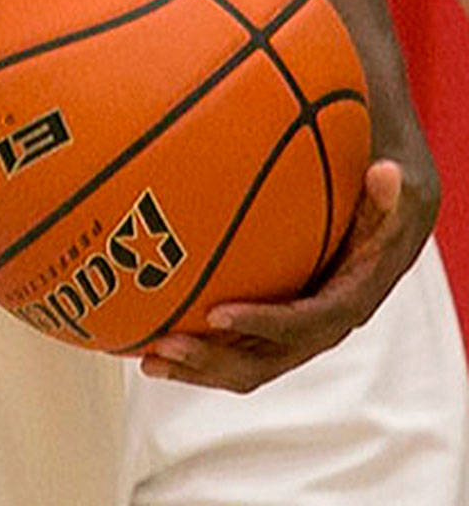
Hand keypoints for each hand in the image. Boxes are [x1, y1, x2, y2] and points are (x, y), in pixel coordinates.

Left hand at [137, 157, 436, 392]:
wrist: (386, 228)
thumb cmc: (381, 203)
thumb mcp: (392, 195)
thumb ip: (386, 192)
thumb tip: (386, 172)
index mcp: (348, 302)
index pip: (304, 324)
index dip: (262, 324)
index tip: (216, 314)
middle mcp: (320, 329)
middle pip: (265, 361)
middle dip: (213, 360)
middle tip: (163, 347)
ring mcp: (295, 335)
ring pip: (245, 365)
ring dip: (197, 367)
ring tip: (146, 359)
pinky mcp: (276, 329)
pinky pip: (237, 349)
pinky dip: (198, 350)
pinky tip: (149, 338)